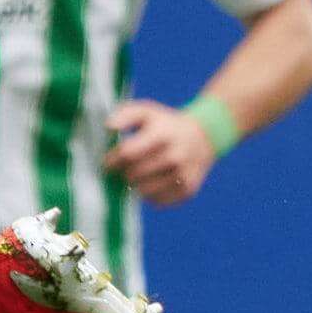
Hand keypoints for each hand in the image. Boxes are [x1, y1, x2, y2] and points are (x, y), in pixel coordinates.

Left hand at [102, 97, 219, 207]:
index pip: (128, 152)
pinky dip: (149, 194)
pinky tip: (150, 182)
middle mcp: (175, 156)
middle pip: (134, 174)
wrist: (203, 137)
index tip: (107, 162)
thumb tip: (108, 126)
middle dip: (122, 173)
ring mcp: (183, 175)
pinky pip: (156, 201)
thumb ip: (125, 114)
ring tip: (135, 175)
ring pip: (143, 191)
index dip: (112, 160)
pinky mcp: (187, 191)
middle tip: (121, 169)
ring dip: (134, 185)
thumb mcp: (147, 111)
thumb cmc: (165, 124)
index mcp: (162, 134)